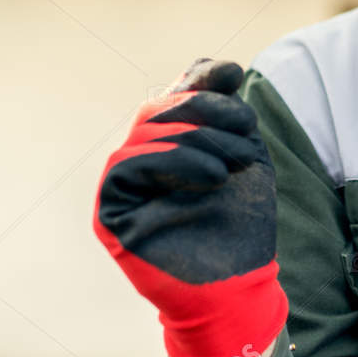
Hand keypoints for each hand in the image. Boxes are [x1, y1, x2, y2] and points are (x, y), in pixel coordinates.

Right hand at [94, 58, 286, 356]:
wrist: (239, 289)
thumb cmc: (243, 227)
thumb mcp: (246, 159)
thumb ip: (229, 115)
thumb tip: (223, 67)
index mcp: (170, 145)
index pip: (174, 94)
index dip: (200, 78)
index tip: (234, 74)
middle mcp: (140, 161)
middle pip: (159, 108)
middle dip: (206, 108)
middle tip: (246, 127)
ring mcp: (122, 186)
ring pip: (145, 132)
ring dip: (198, 137)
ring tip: (236, 163)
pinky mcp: (111, 212)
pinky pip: (127, 165)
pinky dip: (173, 161)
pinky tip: (213, 176)